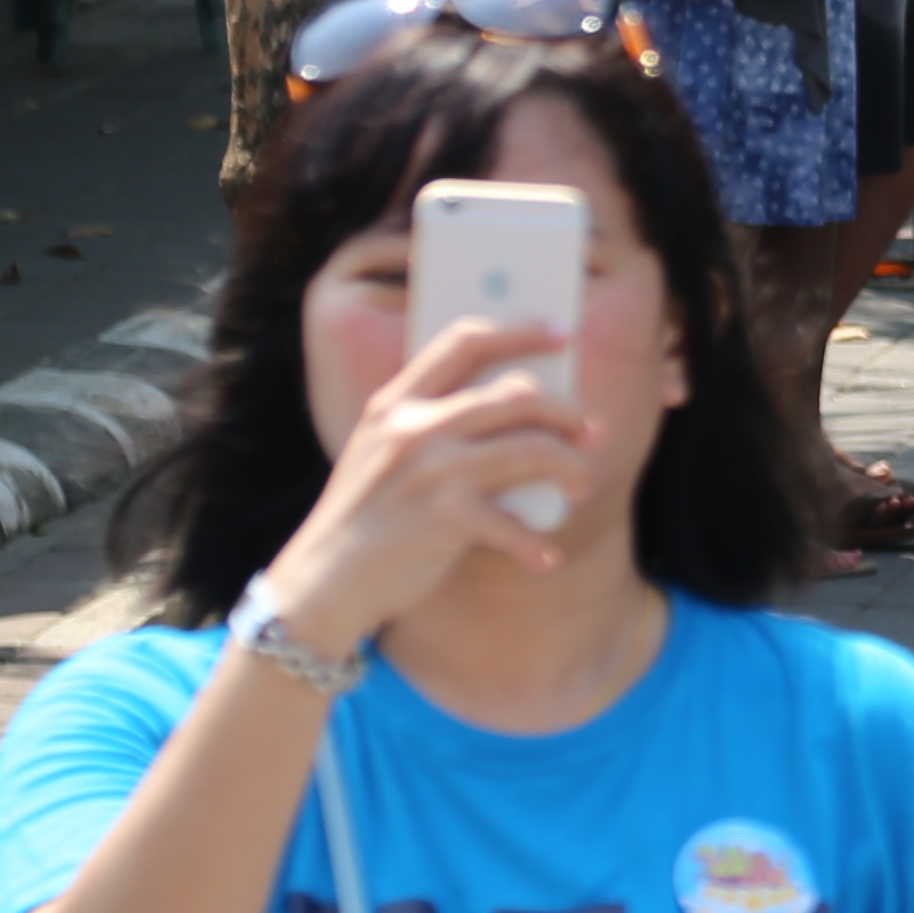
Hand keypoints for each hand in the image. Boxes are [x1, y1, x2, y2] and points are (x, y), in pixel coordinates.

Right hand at [243, 316, 592, 658]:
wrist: (320, 582)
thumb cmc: (368, 517)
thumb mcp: (385, 452)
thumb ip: (435, 423)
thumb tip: (526, 407)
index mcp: (396, 402)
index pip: (465, 341)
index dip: (520, 331)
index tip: (562, 333)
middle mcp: (413, 426)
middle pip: (518, 393)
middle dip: (568, 410)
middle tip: (592, 431)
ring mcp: (429, 469)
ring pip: (533, 447)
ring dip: (570, 468)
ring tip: (580, 486)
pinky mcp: (443, 516)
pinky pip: (515, 521)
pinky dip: (536, 543)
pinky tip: (544, 557)